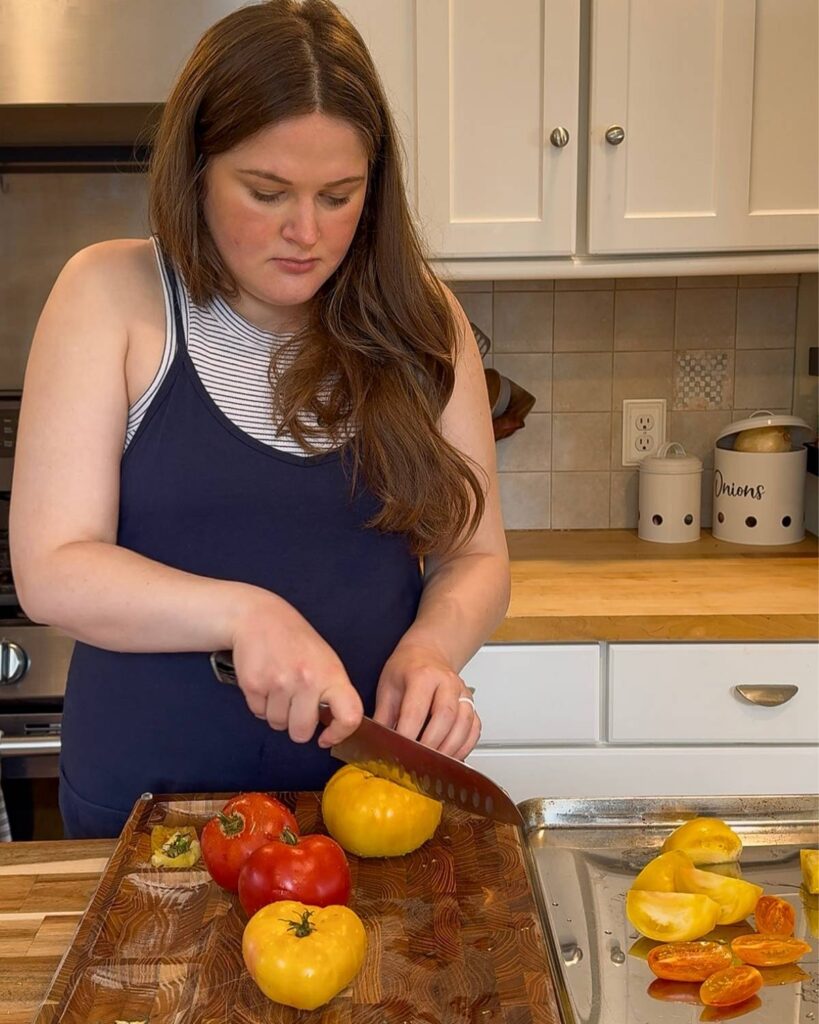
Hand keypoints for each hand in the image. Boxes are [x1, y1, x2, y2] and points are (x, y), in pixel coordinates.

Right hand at [228, 589, 362, 747]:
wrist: (260, 618)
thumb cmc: (296, 641)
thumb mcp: (326, 660)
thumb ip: (331, 692)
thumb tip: (332, 727)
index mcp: (332, 675)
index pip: (350, 715)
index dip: (340, 733)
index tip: (326, 736)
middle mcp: (308, 680)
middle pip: (302, 732)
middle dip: (297, 726)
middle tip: (294, 704)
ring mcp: (279, 683)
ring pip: (278, 725)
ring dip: (276, 713)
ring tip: (278, 686)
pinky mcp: (254, 684)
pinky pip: (258, 713)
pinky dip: (260, 704)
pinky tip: (264, 681)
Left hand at [373, 643, 479, 759]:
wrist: (427, 654)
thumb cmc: (407, 670)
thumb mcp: (387, 688)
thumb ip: (383, 717)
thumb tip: (377, 744)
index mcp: (422, 675)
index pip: (416, 711)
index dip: (407, 735)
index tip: (398, 751)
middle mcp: (447, 682)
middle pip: (445, 717)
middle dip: (430, 745)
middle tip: (416, 760)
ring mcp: (463, 693)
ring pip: (464, 725)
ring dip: (449, 749)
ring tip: (433, 762)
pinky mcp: (472, 704)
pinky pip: (475, 729)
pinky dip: (464, 746)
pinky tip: (450, 756)